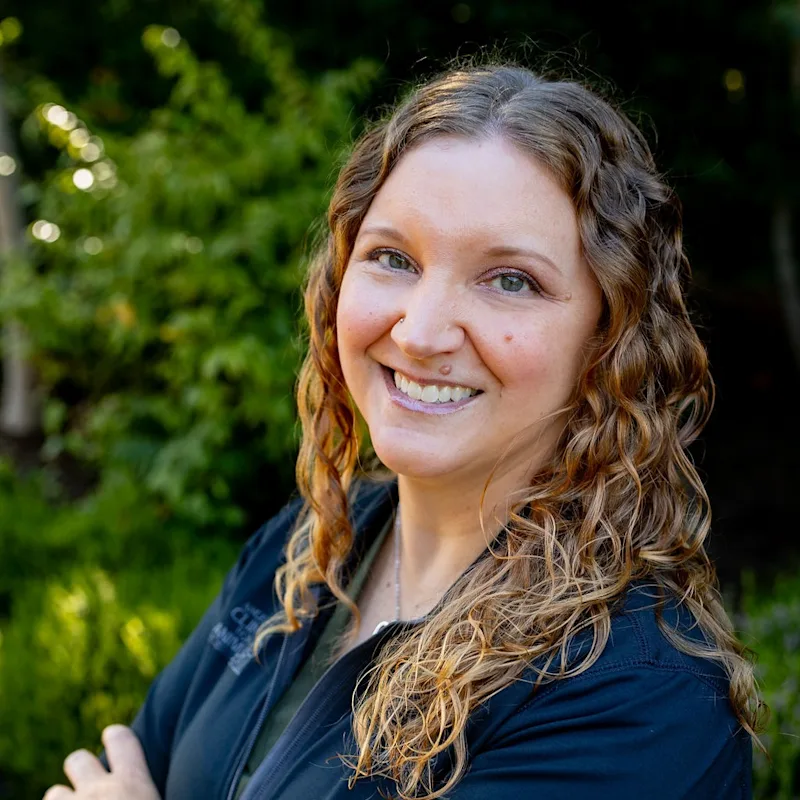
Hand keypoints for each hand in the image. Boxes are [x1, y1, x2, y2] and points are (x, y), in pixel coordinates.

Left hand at [43, 725, 160, 799]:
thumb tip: (168, 790)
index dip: (117, 737)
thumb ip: (151, 790)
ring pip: (55, 793)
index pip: (122, 739)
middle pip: (78, 759)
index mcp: (132, 784)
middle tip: (92, 789)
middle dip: (81, 769)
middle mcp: (98, 793)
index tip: (114, 738)